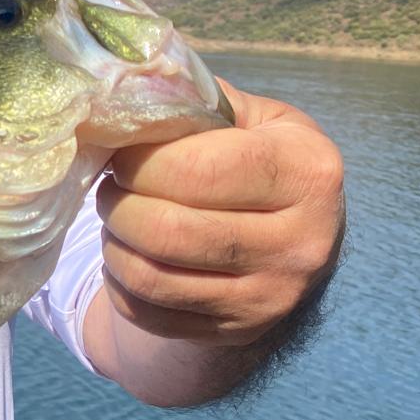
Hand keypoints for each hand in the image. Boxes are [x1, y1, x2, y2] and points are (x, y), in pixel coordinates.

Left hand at [95, 79, 344, 347]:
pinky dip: (120, 283)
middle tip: (111, 187)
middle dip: (118, 204)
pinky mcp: (237, 332)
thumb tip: (126, 86)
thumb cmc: (253, 164)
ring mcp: (272, 297)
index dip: (140, 161)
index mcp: (308, 171)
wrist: (287, 245)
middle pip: (168, 230)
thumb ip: (197, 102)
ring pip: (150, 276)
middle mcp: (304, 242)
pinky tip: (129, 256)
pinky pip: (148, 312)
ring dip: (113, 244)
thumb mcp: (250, 119)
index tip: (123, 153)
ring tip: (117, 219)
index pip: (198, 169)